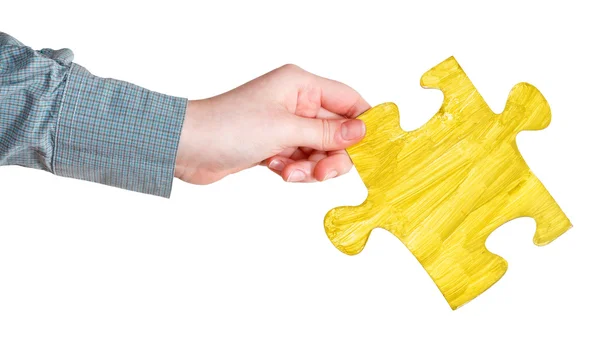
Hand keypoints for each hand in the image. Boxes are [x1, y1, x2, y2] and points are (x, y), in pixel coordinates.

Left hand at [174, 64, 369, 183]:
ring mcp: (284, 125)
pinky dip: (294, 170)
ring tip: (289, 173)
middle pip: (336, 132)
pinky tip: (276, 170)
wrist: (185, 147)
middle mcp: (295, 102)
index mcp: (300, 85)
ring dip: (310, 167)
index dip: (362, 124)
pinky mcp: (273, 145)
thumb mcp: (285, 129)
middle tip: (322, 174)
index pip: (347, 100)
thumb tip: (361, 131)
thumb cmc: (228, 126)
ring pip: (318, 150)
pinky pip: (300, 160)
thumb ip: (326, 133)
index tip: (373, 148)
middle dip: (332, 155)